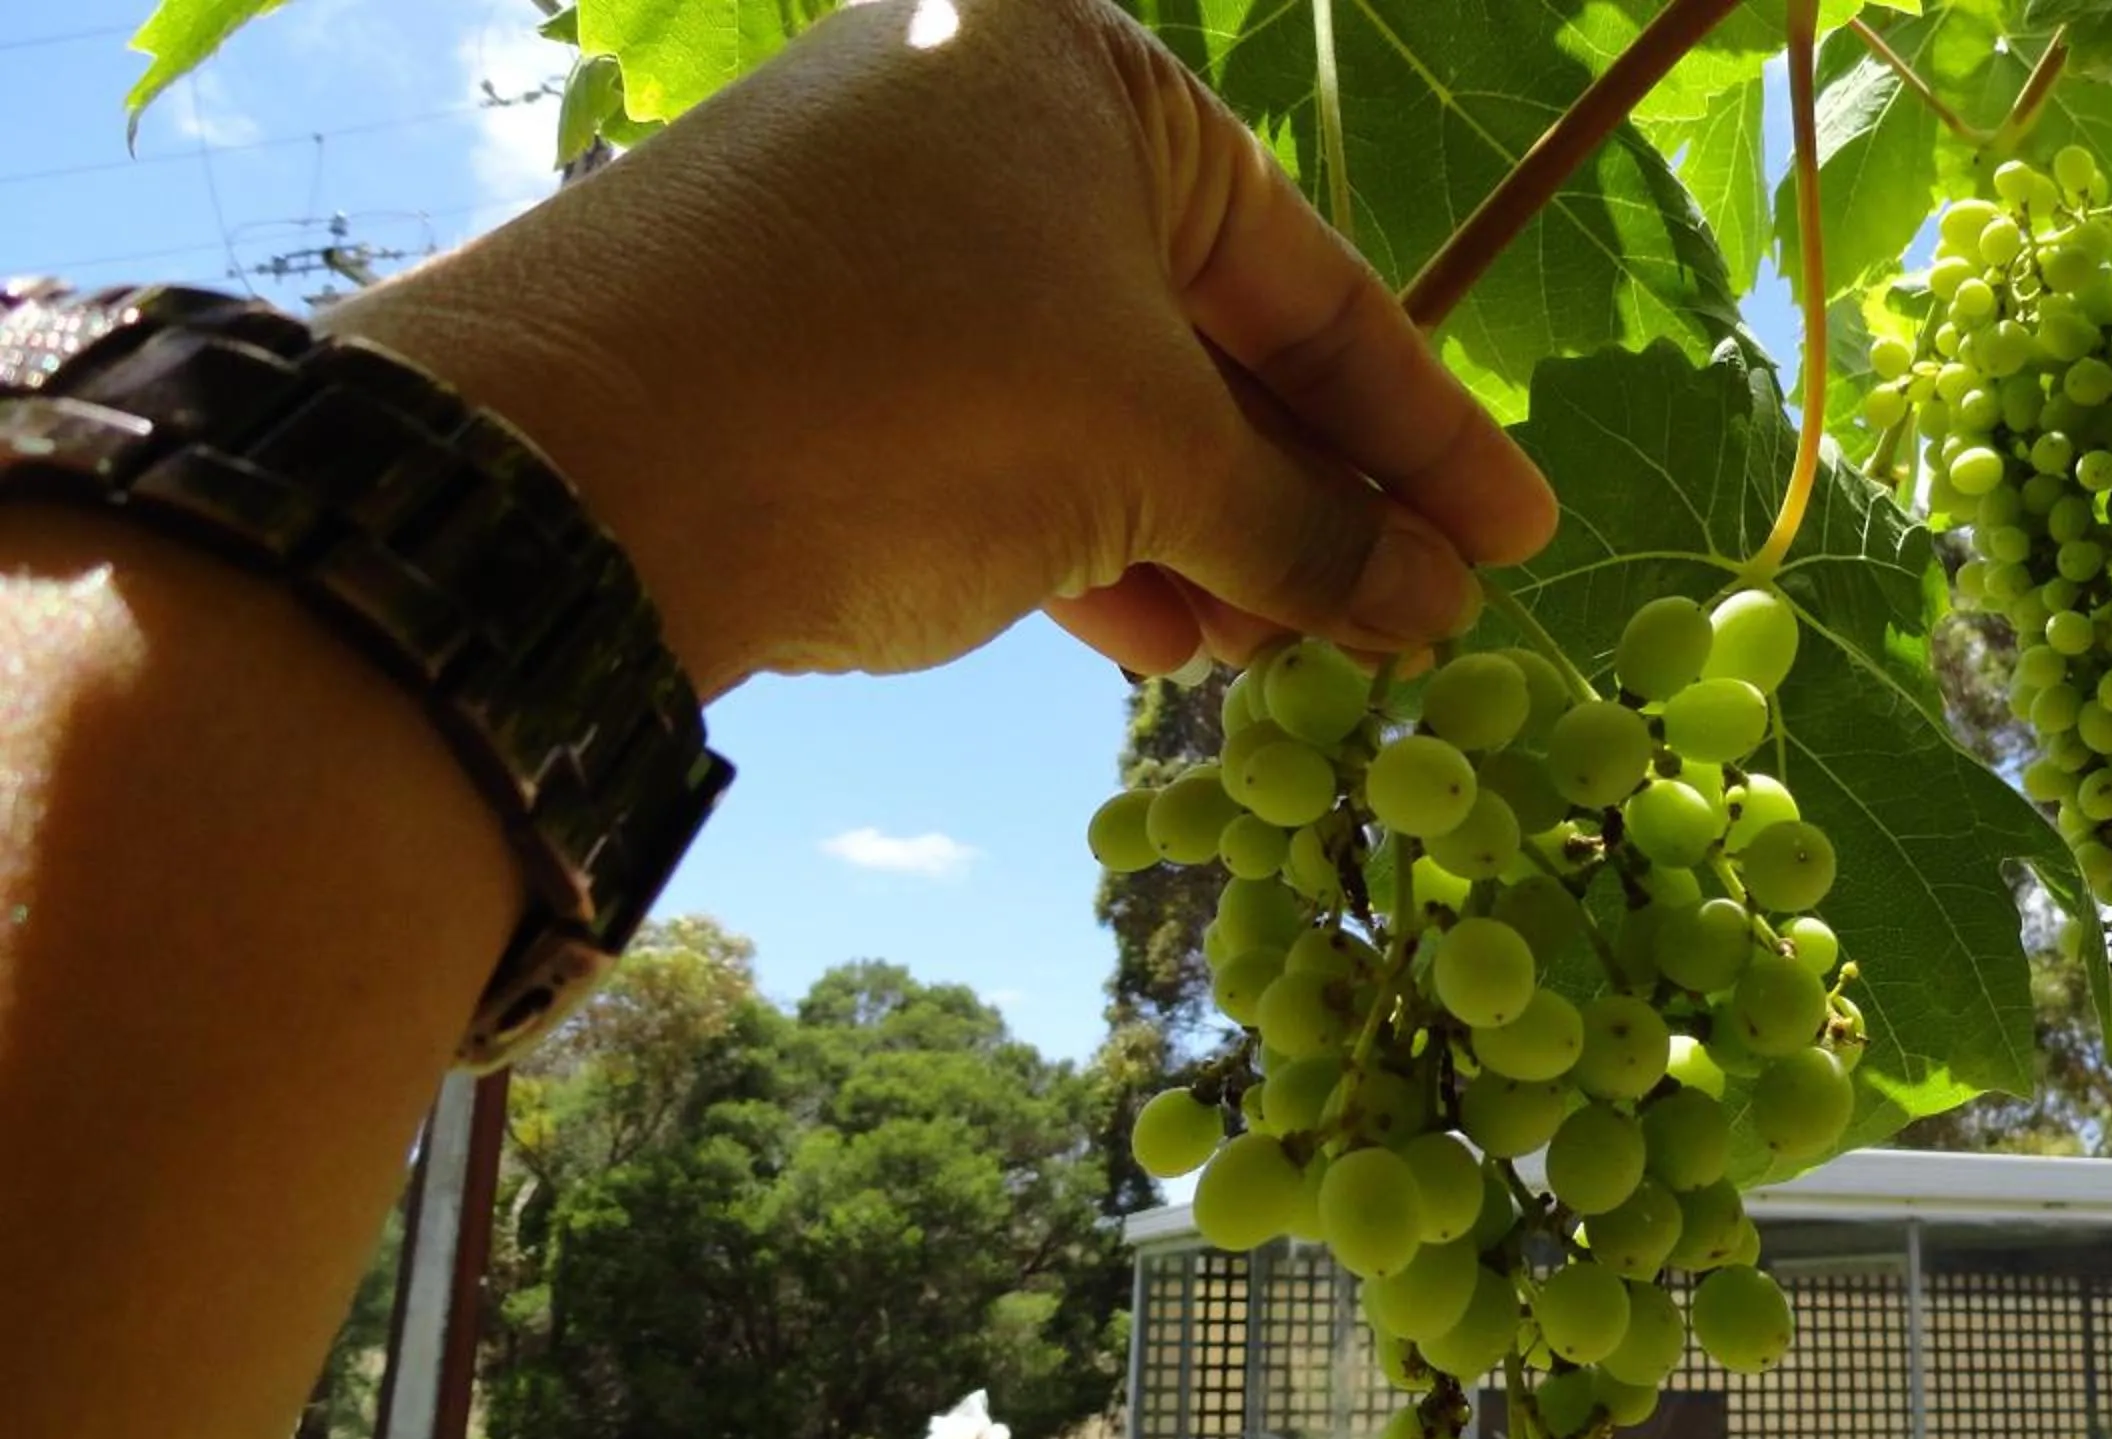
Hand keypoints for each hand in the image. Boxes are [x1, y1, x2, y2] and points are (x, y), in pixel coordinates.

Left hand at [322, 0, 1555, 694]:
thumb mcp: (1146, 461)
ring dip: (1208, 539)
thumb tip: (1442, 605)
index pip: (1313, 278)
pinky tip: (1162, 641)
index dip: (1429, 427)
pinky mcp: (810, 345)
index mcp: (1090, 79)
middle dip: (1313, 499)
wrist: (561, 472)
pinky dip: (1089, 536)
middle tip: (1420, 624)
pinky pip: (997, 433)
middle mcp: (982, 124)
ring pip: (1100, 400)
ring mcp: (884, 235)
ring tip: (1296, 658)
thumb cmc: (909, 399)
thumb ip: (1310, 527)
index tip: (1522, 538)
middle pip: (1209, 341)